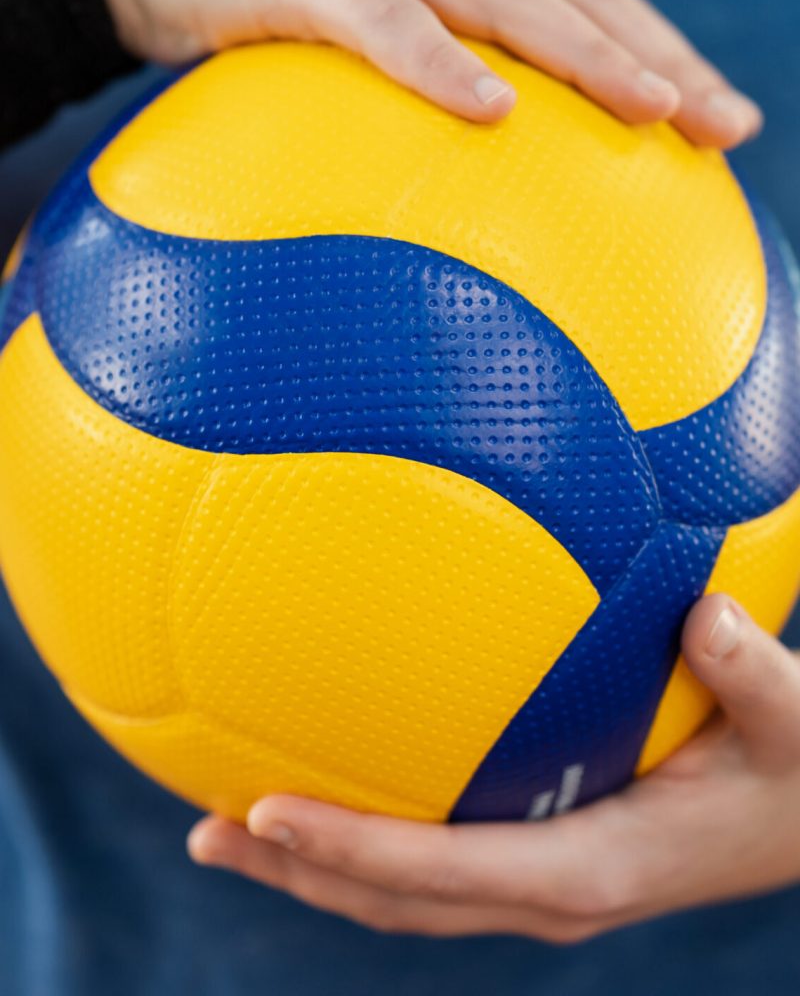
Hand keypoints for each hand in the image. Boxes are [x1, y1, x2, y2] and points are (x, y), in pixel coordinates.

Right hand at [69, 0, 760, 145]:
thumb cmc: (279, 8)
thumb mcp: (375, 48)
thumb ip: (437, 95)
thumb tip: (493, 191)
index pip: (597, 4)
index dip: (670, 57)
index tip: (729, 128)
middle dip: (663, 61)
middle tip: (726, 129)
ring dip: (586, 52)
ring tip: (651, 108)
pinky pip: (387, 23)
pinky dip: (440, 62)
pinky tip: (489, 107)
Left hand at [188, 593, 799, 939]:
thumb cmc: (796, 770)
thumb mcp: (794, 721)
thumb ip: (752, 674)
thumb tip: (708, 611)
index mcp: (591, 868)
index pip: (445, 872)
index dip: (353, 852)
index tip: (266, 812)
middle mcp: (548, 893)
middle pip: (394, 902)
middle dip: (296, 874)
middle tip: (204, 829)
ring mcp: (537, 885)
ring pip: (402, 896)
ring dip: (313, 868)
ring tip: (228, 825)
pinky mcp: (539, 860)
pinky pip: (434, 863)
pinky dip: (365, 842)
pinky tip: (334, 780)